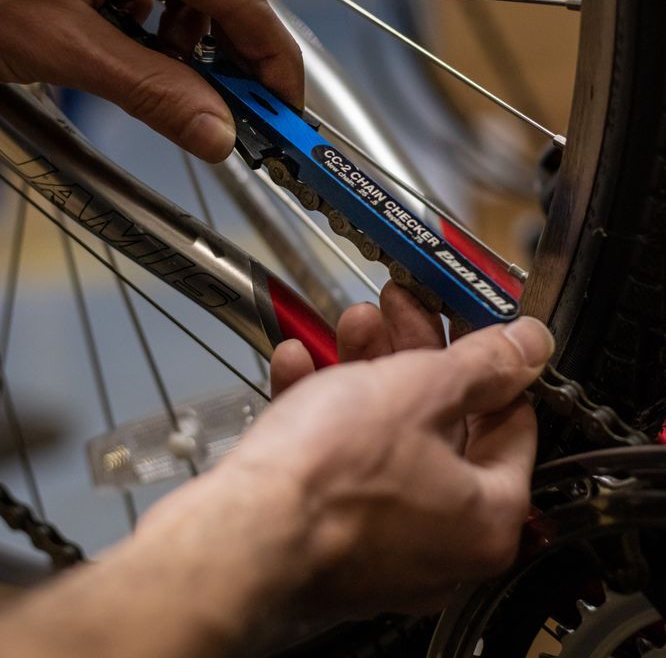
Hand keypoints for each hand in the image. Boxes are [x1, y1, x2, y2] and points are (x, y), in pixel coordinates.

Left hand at [0, 0, 302, 160]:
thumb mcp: (62, 48)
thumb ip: (152, 92)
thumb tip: (216, 130)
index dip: (272, 62)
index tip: (286, 111)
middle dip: (234, 53)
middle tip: (236, 112)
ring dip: (192, 40)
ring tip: (165, 81)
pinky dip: (158, 23)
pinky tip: (131, 49)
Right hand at [137, 290, 552, 651]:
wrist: (239, 536)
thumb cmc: (332, 479)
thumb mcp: (423, 391)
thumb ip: (483, 364)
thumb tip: (529, 346)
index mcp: (486, 516)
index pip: (511, 422)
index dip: (489, 359)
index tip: (463, 321)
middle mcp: (441, 543)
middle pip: (442, 425)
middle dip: (413, 353)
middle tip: (399, 311)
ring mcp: (379, 544)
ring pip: (385, 437)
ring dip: (365, 370)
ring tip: (349, 325)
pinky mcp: (325, 537)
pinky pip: (337, 463)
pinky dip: (322, 410)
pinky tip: (299, 367)